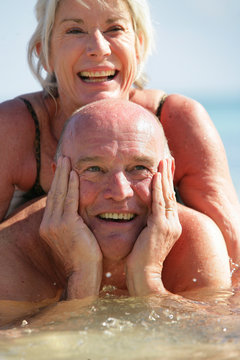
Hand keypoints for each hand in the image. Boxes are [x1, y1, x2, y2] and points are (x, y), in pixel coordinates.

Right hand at [39, 157, 101, 298]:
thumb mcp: (75, 237)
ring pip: (60, 193)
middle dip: (59, 174)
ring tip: (67, 160)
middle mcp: (48, 224)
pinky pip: (70, 200)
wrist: (84, 274)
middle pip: (54, 193)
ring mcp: (55, 224)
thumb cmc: (84, 258)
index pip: (54, 200)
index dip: (58, 183)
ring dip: (64, 175)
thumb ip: (73, 222)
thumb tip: (79, 210)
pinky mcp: (66, 225)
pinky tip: (74, 174)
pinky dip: (72, 186)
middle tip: (63, 158)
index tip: (63, 170)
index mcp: (49, 227)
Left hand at [126, 158, 181, 295]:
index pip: (168, 200)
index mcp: (169, 226)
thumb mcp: (145, 237)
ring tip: (163, 161)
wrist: (143, 277)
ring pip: (167, 195)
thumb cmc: (140, 260)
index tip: (164, 169)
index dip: (166, 183)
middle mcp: (172, 224)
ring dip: (164, 177)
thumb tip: (138, 212)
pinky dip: (158, 189)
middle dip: (168, 175)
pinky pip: (159, 203)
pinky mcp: (160, 227)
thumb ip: (145, 223)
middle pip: (170, 194)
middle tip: (167, 159)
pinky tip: (156, 176)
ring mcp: (168, 225)